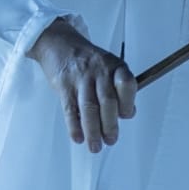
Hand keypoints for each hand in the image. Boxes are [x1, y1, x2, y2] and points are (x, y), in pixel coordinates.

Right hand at [27, 20, 136, 153]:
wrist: (59, 43)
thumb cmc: (88, 60)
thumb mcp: (109, 67)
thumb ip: (120, 89)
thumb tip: (129, 113)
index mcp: (115, 66)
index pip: (126, 84)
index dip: (128, 102)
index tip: (126, 116)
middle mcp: (99, 71)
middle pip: (107, 100)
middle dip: (110, 124)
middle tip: (111, 140)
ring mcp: (80, 77)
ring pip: (88, 107)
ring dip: (93, 131)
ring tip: (95, 146)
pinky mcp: (64, 85)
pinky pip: (70, 108)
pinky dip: (74, 126)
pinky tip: (78, 138)